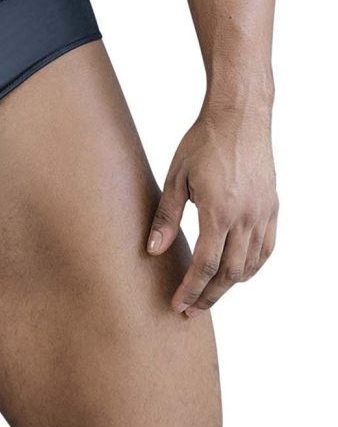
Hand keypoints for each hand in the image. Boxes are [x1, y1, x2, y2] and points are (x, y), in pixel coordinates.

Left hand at [145, 104, 277, 314]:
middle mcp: (246, 217)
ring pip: (250, 265)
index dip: (190, 289)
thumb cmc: (202, 143)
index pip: (204, 265)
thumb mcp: (175, 178)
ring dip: (229, 284)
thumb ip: (166, 217)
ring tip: (209, 293)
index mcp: (219, 211)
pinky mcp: (273, 207)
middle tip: (191, 310)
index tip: (178, 305)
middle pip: (229, 273)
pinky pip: (266, 249)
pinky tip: (237, 272)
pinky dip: (252, 267)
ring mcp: (264, 213)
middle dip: (209, 295)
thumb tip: (153, 251)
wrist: (239, 116)